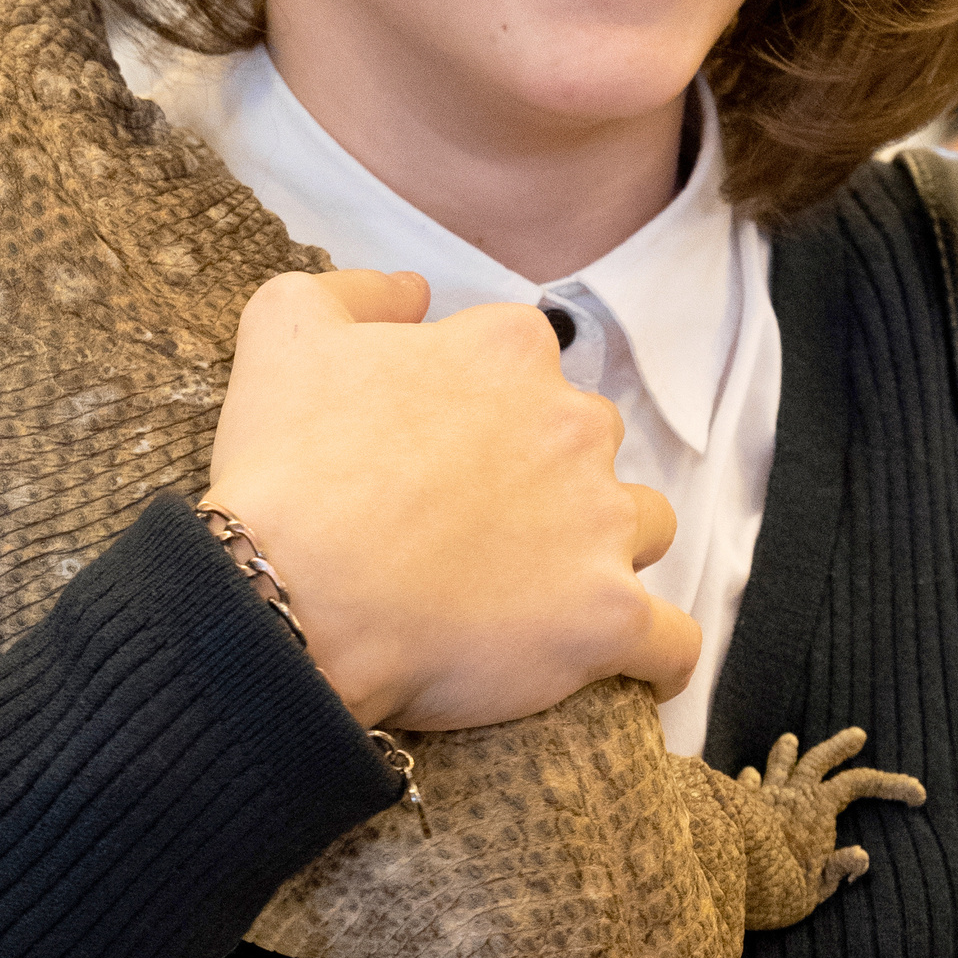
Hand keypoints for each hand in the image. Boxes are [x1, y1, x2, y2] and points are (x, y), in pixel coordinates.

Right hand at [206, 270, 700, 730]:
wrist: (288, 599)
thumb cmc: (286, 473)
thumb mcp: (285, 331)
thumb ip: (356, 291)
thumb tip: (411, 291)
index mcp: (506, 352)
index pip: (526, 361)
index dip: (482, 405)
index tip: (444, 448)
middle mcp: (572, 425)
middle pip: (590, 441)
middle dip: (548, 475)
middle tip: (477, 524)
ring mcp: (600, 524)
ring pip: (643, 526)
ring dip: (607, 550)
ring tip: (543, 591)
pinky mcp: (609, 618)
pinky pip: (672, 643)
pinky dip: (658, 655)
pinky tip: (634, 666)